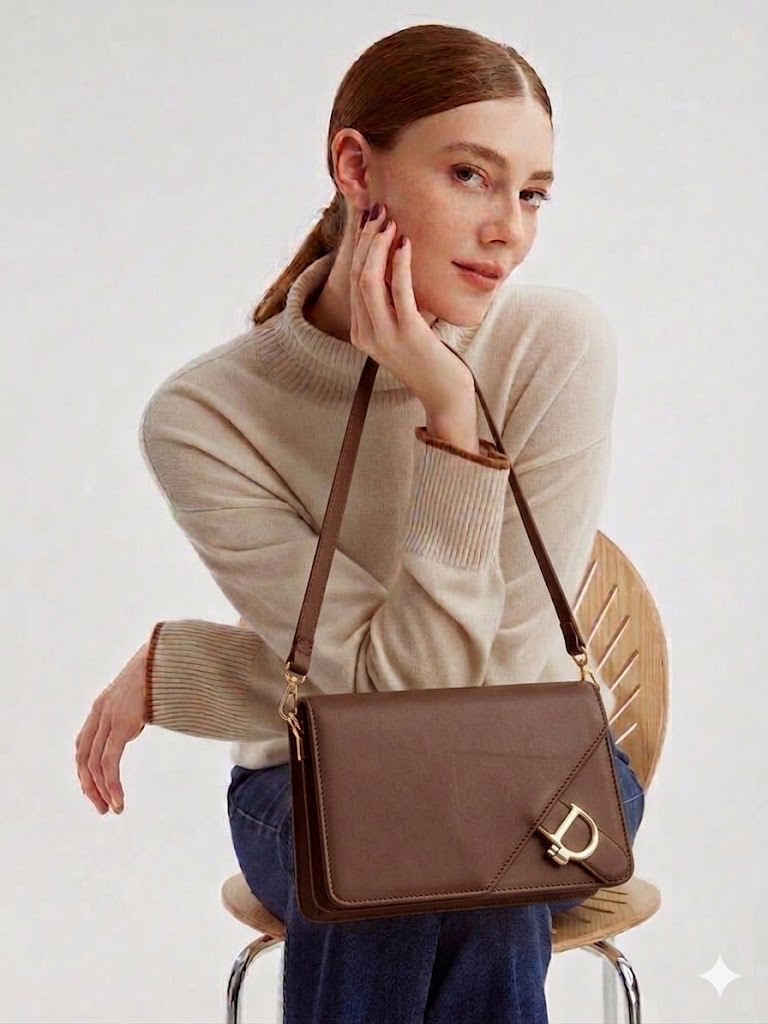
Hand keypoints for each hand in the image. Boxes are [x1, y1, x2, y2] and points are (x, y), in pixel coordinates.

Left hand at [75, 640, 147, 814]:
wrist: (169, 653)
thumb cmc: (162, 671)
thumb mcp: (143, 691)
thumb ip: (136, 707)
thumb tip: (144, 716)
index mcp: (103, 706)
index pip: (83, 744)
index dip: (86, 769)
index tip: (97, 789)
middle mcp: (100, 712)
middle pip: (83, 758)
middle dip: (90, 786)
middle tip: (102, 807)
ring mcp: (109, 718)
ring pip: (94, 765)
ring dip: (101, 791)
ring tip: (113, 808)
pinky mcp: (121, 724)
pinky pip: (109, 763)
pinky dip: (112, 785)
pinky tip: (119, 800)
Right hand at [350, 203, 474, 414]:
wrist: (444, 395)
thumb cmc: (430, 360)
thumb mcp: (404, 331)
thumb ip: (393, 306)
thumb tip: (394, 267)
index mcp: (360, 333)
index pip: (352, 282)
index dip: (359, 248)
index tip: (369, 222)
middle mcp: (366, 335)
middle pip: (356, 276)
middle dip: (366, 240)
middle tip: (379, 212)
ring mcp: (384, 336)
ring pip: (369, 280)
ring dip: (378, 247)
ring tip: (390, 222)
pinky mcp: (408, 334)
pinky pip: (399, 291)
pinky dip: (400, 264)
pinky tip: (406, 244)